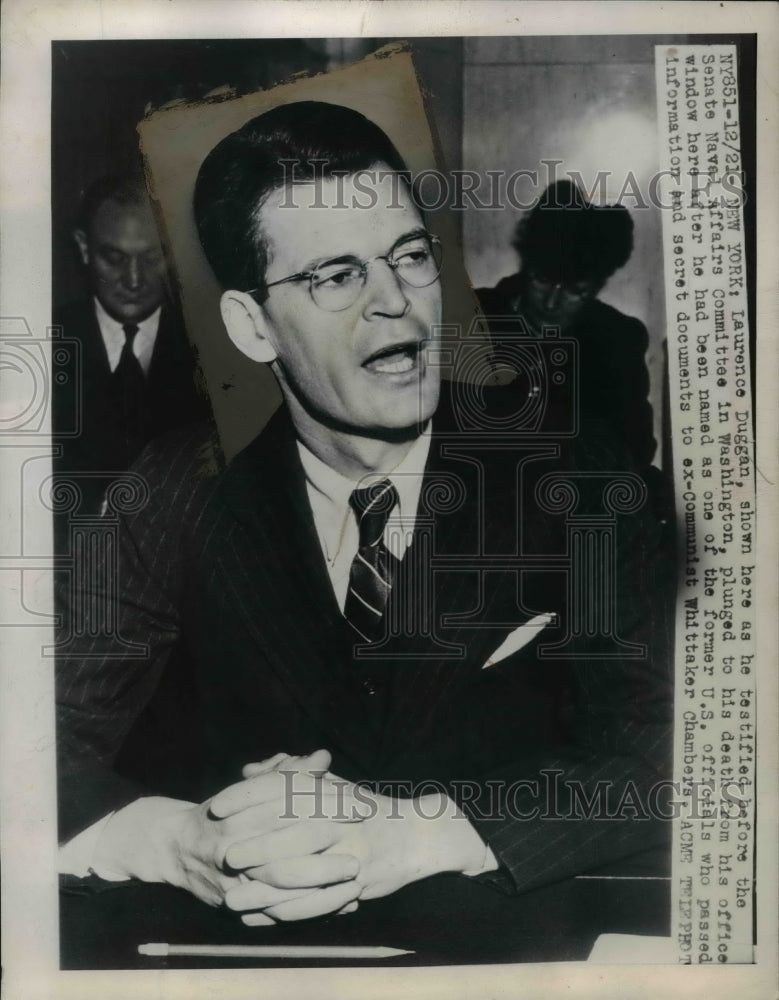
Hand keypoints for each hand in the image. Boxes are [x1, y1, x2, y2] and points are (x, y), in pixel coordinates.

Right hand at [92, 750, 360, 909]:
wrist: (176, 848)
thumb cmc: (224, 811)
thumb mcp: (252, 787)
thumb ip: (290, 772)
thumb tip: (323, 757)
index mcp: (237, 811)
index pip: (287, 805)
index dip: (325, 806)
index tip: (358, 808)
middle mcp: (232, 846)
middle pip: (284, 850)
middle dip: (324, 853)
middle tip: (358, 855)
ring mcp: (231, 878)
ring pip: (281, 885)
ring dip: (321, 887)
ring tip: (355, 882)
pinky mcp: (234, 904)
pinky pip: (276, 911)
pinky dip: (311, 909)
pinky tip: (341, 906)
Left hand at [222, 780, 489, 923]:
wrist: (415, 835)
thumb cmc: (363, 807)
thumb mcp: (329, 784)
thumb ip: (289, 774)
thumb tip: (250, 770)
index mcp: (327, 790)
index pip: (279, 788)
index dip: (246, 796)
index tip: (217, 807)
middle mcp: (336, 818)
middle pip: (287, 830)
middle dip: (252, 845)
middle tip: (222, 856)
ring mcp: (347, 851)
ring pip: (300, 870)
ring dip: (263, 886)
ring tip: (232, 896)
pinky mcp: (356, 880)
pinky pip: (318, 899)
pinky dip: (288, 910)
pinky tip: (264, 916)